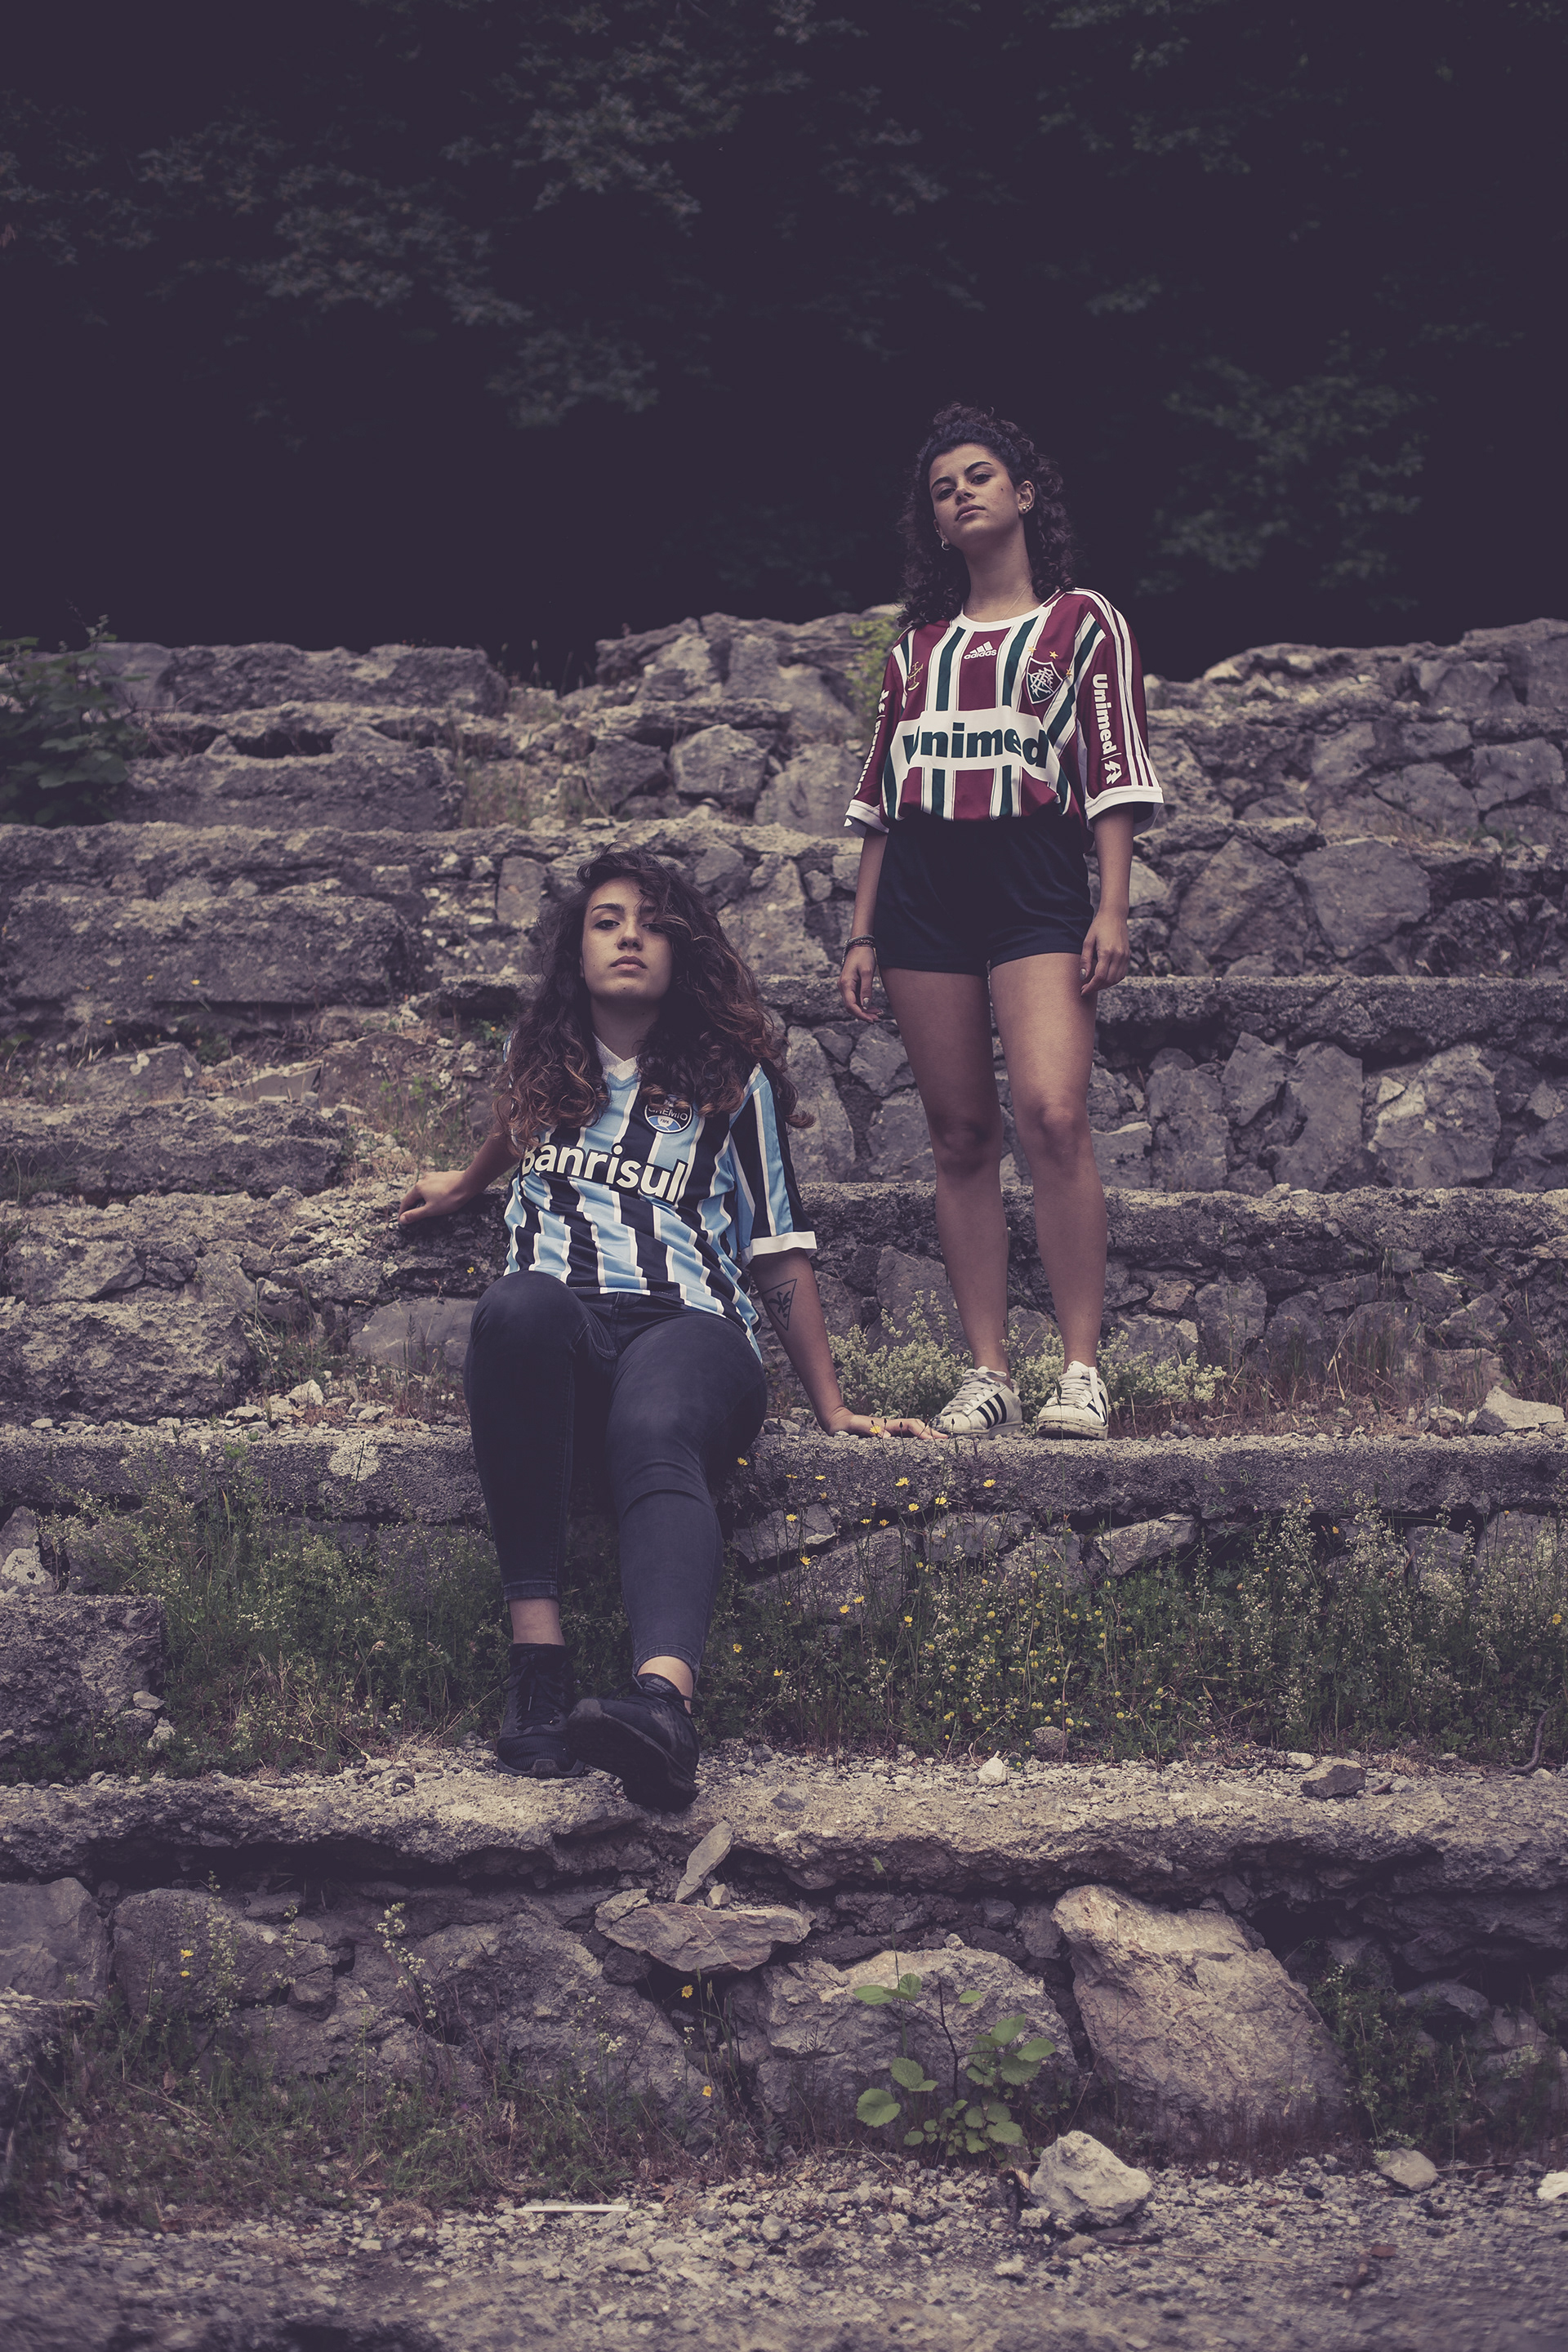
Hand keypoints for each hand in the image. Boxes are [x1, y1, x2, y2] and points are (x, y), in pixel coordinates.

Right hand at [398, 1169, 476, 1225]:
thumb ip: (415, 1215)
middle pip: (414, 1194)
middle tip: (411, 1214)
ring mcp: (434, 1176)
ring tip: (424, 1205)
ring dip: (422, 1198)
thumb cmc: (449, 1198)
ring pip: (425, 1189)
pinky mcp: (443, 1176)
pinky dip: (432, 1193)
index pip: (406, 1201)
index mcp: (419, 1188)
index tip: (402, 1219)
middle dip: (412, 1204)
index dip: (403, 1211)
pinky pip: (434, 1186)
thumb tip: (402, 1219)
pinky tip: (437, 1197)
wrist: (468, 1184)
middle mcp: (424, 1180)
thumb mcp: (430, 1210)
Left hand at [819, 1407, 939, 1440]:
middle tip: (946, 1443)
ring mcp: (890, 1435)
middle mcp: (892, 1429)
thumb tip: (887, 1438)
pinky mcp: (887, 1442)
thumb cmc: (845, 1426)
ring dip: (926, 1440)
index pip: (910, 1426)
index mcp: (888, 1424)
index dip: (923, 1432)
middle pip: (916, 1429)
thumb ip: (869, 1430)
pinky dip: (917, 1446)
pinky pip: (906, 1443)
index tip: (934, 1440)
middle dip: (931, 1434)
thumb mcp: (855, 1426)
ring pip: (913, 1435)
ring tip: (941, 1448)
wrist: (837, 1424)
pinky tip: (923, 1454)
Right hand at [838, 943, 880, 1023]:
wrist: (860, 945)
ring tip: (877, 1014)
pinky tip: (873, 1007)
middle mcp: (843, 987)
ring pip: (853, 1004)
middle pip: (851, 1007)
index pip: (850, 1005)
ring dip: (864, 1011)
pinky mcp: (850, 985)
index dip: (861, 1015)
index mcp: (845, 984)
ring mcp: (846, 986)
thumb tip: (865, 1005)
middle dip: (864, 1015)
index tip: (871, 1020)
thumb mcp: (867, 972)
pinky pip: (855, 999)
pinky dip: (863, 1004)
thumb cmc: (864, 956)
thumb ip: (866, 989)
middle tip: (877, 1019)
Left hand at [1079, 909, 1129, 995]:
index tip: (1083, 991)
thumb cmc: (1098, 926)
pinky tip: (1103, 979)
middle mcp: (1119, 956)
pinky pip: (1121, 974)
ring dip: (1104, 985)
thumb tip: (1083, 977)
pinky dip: (1112, 980)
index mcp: (1107, 952)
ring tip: (1093, 985)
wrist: (1115, 916)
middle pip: (1108, 980)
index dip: (1091, 987)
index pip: (1099, 977)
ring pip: (1116, 979)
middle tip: (1085, 989)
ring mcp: (1125, 956)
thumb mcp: (1087, 942)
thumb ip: (1085, 960)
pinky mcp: (1128, 956)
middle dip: (1096, 988)